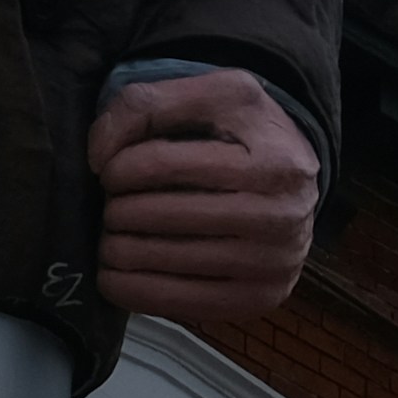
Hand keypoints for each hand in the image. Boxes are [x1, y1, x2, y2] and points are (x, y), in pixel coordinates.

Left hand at [90, 69, 317, 321]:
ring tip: (112, 237)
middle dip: (118, 210)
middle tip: (113, 207)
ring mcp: (273, 262)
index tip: (108, 171)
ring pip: (164, 260)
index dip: (119, 167)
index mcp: (269, 155)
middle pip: (160, 216)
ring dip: (118, 249)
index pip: (164, 163)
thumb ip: (147, 104)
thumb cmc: (245, 136)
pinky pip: (178, 303)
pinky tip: (113, 275)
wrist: (299, 187)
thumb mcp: (212, 95)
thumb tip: (98, 156)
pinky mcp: (259, 299)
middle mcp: (280, 212)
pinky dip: (132, 290)